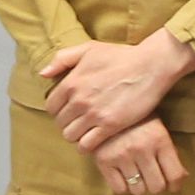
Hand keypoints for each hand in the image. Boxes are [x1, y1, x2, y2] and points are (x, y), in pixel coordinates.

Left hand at [40, 30, 194, 151]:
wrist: (150, 66)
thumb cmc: (121, 56)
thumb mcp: (89, 49)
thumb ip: (62, 59)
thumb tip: (43, 74)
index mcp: (71, 82)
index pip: (51, 106)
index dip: (58, 110)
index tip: (69, 110)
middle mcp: (79, 100)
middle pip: (60, 123)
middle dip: (67, 123)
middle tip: (79, 121)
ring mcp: (94, 114)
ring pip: (71, 136)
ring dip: (76, 135)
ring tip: (86, 131)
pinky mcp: (110, 126)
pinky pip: (87, 145)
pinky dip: (87, 145)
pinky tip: (95, 139)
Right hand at [95, 118, 185, 194]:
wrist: (106, 106)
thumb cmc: (137, 120)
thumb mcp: (158, 130)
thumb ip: (170, 153)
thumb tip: (183, 178)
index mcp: (160, 139)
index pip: (175, 175)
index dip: (175, 185)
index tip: (171, 185)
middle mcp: (142, 149)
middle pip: (156, 187)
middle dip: (156, 185)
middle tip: (151, 177)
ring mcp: (121, 155)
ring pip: (138, 190)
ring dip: (138, 186)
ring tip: (136, 174)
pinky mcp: (104, 161)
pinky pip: (119, 189)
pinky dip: (122, 186)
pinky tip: (122, 174)